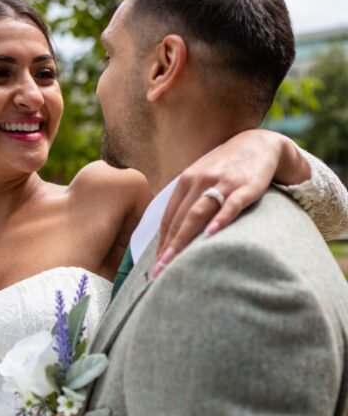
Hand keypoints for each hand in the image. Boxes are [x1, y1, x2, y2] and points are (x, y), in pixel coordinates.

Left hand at [152, 129, 310, 271]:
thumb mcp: (203, 177)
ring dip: (184, 239)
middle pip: (180, 218)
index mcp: (187, 180)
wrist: (259, 144)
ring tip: (174, 261)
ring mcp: (223, 183)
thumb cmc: (227, 167)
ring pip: (199, 213)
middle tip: (159, 272)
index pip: (170, 216)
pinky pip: (232, 204)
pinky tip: (211, 234)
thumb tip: (172, 232)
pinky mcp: (246, 185)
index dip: (162, 241)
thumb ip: (188, 200)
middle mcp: (201, 180)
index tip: (156, 264)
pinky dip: (221, 219)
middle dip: (168, 246)